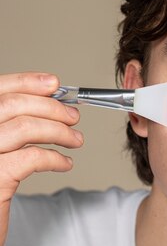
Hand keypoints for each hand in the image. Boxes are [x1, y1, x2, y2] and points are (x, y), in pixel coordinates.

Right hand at [0, 72, 82, 245]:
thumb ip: (11, 126)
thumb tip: (47, 102)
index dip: (26, 82)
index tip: (54, 84)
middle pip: (11, 104)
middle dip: (50, 107)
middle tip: (73, 117)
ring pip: (24, 127)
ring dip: (58, 131)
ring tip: (75, 140)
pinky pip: (31, 158)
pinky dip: (54, 157)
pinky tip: (64, 163)